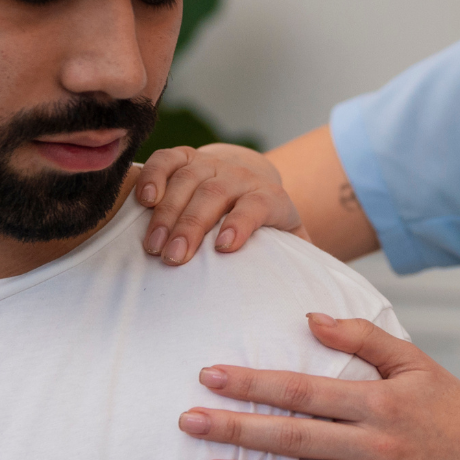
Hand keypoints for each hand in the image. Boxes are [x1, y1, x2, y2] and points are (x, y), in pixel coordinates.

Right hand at [136, 143, 305, 264]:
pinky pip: (167, 159)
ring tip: (152, 244)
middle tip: (173, 258)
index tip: (224, 247)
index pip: (257, 204)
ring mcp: (212, 164)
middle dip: (192, 225)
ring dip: (167, 211)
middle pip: (215, 193)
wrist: (251, 178)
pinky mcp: (186, 157)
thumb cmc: (269, 224)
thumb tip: (315, 303)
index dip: (242, 222)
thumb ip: (303, 261)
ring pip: (188, 178)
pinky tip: (143, 200)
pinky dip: (153, 175)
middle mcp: (240, 176)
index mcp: (270, 197)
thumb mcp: (291, 239)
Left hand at [177, 314, 459, 459]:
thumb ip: (361, 338)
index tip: (211, 378)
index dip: (254, 385)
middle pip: (295, 440)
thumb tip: (311, 319)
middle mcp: (378, 446)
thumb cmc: (449, 403)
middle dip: (238, 431)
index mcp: (378, 402)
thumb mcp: (411, 359)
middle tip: (189, 423)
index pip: (304, 393)